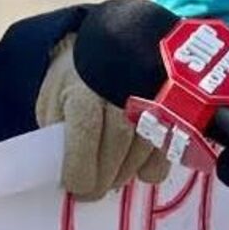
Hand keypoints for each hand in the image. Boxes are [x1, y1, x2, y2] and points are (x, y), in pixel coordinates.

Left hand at [38, 35, 170, 200]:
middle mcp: (121, 94)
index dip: (79, 171)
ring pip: (141, 155)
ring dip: (123, 175)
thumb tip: (61, 166)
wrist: (119, 39)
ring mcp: (151, 102)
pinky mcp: (173, 113)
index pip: (85, 137)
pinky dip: (149, 169)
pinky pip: (165, 154)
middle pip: (115, 150)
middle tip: (91, 190)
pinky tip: (136, 164)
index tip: (74, 187)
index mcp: (86, 89)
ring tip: (110, 176)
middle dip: (101, 180)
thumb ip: (56, 129)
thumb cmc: (80, 75)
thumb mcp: (55, 96)